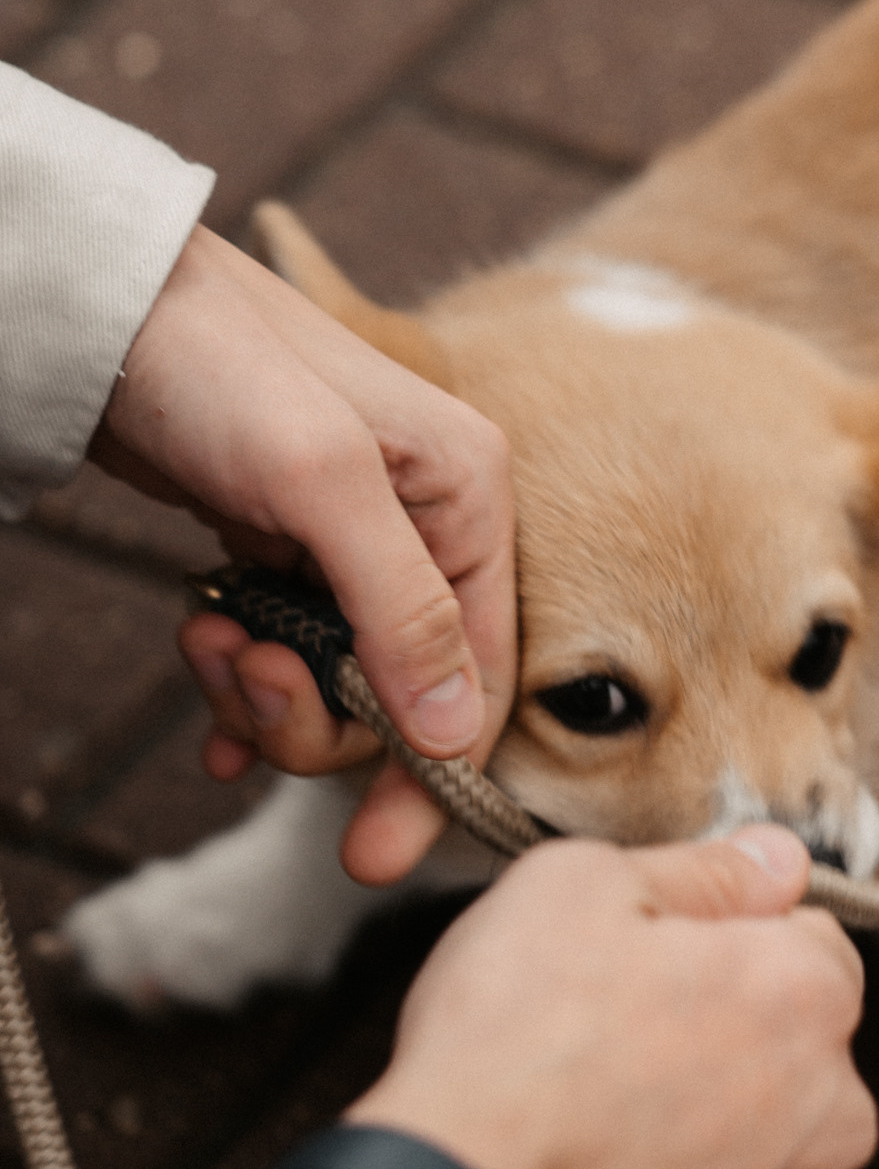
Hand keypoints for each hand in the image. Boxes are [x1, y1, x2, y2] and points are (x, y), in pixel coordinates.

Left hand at [94, 223, 515, 879]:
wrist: (108, 310)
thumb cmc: (219, 369)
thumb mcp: (319, 484)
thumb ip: (399, 607)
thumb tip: (455, 735)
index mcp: (470, 496)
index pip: (481, 673)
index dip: (428, 773)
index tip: (370, 858)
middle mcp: (427, 525)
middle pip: (403, 692)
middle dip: (314, 712)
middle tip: (241, 675)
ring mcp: (355, 541)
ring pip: (338, 682)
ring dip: (265, 691)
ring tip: (206, 642)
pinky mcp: (288, 549)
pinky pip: (291, 655)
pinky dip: (247, 688)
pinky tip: (208, 696)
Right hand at [348, 832, 875, 1168]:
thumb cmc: (507, 1051)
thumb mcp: (578, 887)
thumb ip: (703, 869)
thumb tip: (776, 861)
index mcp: (809, 1000)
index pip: (811, 941)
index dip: (726, 939)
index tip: (656, 961)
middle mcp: (831, 1117)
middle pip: (792, 1052)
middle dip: (722, 1040)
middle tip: (609, 1043)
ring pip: (757, 1151)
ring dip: (700, 1137)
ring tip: (590, 1129)